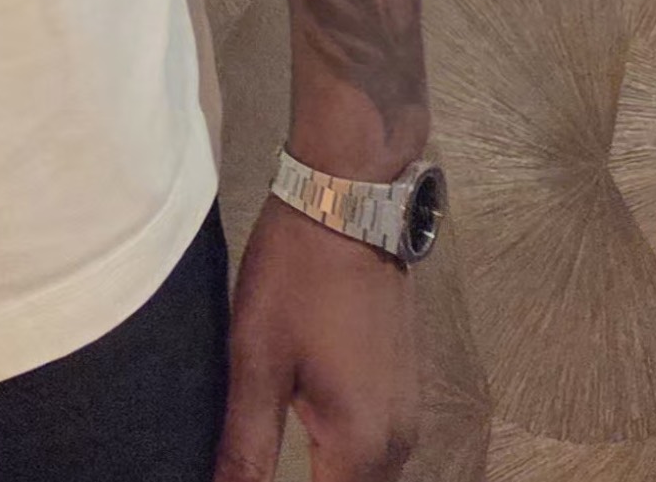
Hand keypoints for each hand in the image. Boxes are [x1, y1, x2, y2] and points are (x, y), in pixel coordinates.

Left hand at [213, 195, 419, 481]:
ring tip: (273, 464)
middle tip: (253, 470)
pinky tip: (309, 444)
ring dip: (329, 479)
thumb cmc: (295, 278)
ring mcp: (408, 412)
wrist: (348, 202)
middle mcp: (398, 443)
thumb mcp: (256, 362)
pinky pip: (378, 449)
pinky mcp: (404, 386)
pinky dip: (344, 460)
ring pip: (369, 478)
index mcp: (361, 446)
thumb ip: (246, 450)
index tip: (249, 481)